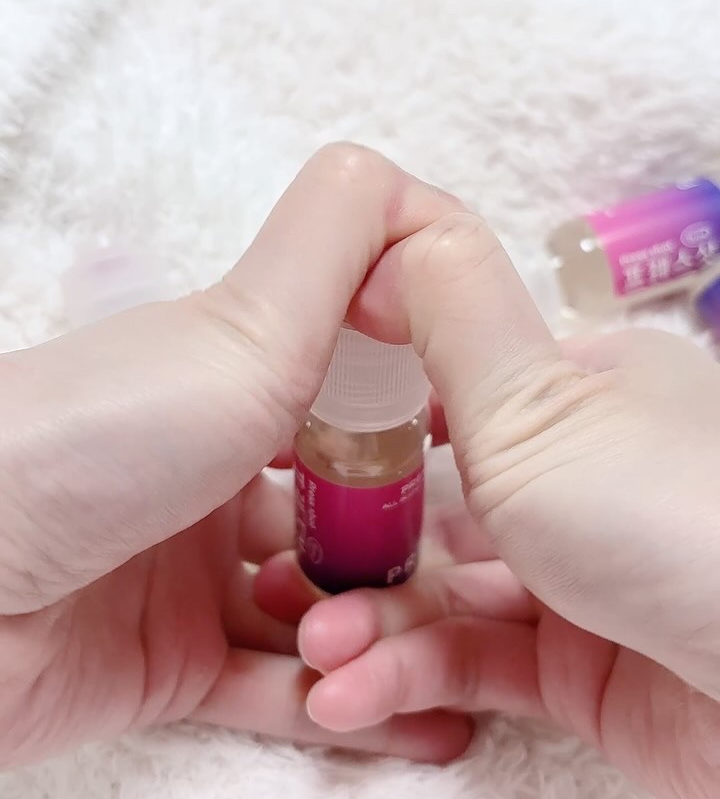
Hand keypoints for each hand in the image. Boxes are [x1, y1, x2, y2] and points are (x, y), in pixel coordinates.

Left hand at [0, 144, 476, 767]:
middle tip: (490, 583)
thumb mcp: (247, 329)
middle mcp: (218, 471)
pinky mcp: (173, 661)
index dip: (430, 427)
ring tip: (463, 673)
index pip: (363, 402)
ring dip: (392, 638)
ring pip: (324, 609)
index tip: (495, 454)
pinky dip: (351, 705)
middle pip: (349, 515)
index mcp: (235, 385)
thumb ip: (339, 247)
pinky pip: (283, 688)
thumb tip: (414, 186)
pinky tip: (430, 723)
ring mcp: (196, 571)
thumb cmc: (106, 441)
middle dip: (420, 549)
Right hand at [264, 215, 719, 798]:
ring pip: (444, 595)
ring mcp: (580, 576)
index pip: (452, 393)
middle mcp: (582, 477)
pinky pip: (475, 666)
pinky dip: (408, 677)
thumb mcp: (534, 405)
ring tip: (316, 653)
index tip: (298, 452)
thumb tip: (382, 229)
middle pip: (436, 505)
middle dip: (354, 546)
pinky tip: (350, 694)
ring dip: (369, 625)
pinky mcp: (581, 671)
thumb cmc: (668, 520)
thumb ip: (448, 316)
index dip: (370, 422)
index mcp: (583, 393)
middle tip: (287, 578)